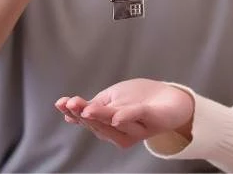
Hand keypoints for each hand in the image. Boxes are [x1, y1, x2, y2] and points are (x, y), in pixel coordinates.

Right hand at [55, 78, 193, 147]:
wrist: (171, 99)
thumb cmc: (139, 100)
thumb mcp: (112, 99)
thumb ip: (94, 106)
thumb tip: (67, 110)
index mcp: (109, 129)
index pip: (88, 121)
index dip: (74, 112)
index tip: (61, 103)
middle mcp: (121, 134)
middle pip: (100, 125)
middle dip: (85, 115)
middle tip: (72, 104)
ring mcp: (138, 130)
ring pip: (116, 122)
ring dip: (101, 115)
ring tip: (88, 109)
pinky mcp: (154, 121)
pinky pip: (139, 117)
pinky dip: (128, 116)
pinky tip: (117, 116)